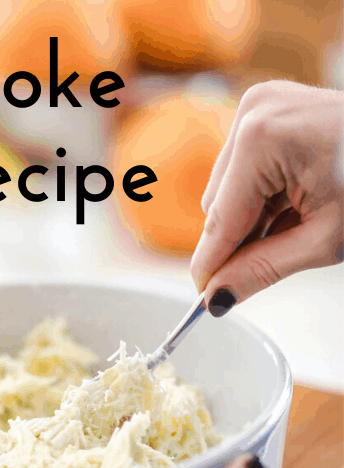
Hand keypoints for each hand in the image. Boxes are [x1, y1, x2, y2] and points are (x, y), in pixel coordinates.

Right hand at [191, 81, 342, 315]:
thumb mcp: (324, 238)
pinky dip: (263, 197)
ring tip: (300, 220)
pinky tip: (294, 202)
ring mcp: (259, 107)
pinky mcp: (267, 111)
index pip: (219, 221)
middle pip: (216, 207)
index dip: (210, 267)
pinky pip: (243, 172)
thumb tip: (218, 296)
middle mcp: (253, 114)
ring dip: (253, 218)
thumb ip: (262, 269)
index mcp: (262, 139)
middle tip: (280, 256)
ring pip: (227, 192)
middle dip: (241, 239)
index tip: (203, 300)